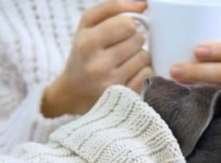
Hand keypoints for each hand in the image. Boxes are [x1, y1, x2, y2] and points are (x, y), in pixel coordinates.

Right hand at [42, 0, 153, 117]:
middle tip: (121, 47)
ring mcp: (113, 83)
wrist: (73, 92)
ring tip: (124, 61)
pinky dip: (142, 71)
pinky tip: (129, 73)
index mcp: (87, 43)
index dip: (128, 25)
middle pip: (138, 39)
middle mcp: (98, 65)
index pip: (127, 24)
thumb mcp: (87, 25)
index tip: (121, 31)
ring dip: (139, 56)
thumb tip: (143, 4)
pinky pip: (148, 74)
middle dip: (133, 40)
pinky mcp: (124, 96)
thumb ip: (112, 8)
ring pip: (145, 56)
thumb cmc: (83, 54)